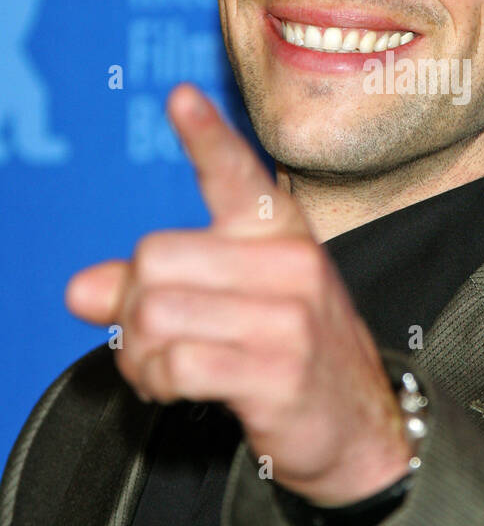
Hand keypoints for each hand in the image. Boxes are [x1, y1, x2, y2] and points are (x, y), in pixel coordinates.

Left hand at [64, 83, 412, 511]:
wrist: (362, 427)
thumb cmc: (290, 354)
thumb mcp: (234, 304)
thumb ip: (155, 287)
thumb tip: (80, 291)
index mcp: (281, 233)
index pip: (238, 176)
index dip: (207, 137)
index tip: (181, 98)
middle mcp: (291, 264)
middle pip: (154, 258)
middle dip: (130, 308)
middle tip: (145, 342)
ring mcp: (289, 318)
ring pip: (156, 313)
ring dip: (137, 354)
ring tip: (157, 371)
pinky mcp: (279, 371)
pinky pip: (177, 363)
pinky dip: (157, 382)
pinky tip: (175, 390)